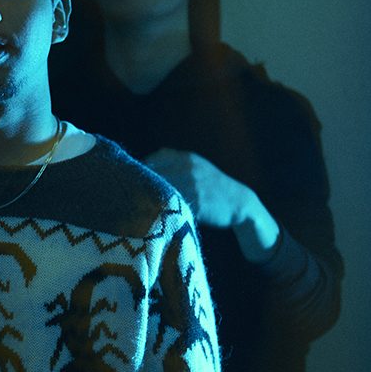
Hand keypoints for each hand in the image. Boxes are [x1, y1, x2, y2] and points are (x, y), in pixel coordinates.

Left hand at [145, 148, 278, 261]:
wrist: (240, 203)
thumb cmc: (212, 187)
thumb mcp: (195, 167)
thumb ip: (173, 165)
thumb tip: (142, 168)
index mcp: (185, 157)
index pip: (152, 159)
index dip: (140, 171)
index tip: (132, 181)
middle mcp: (188, 167)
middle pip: (153, 174)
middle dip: (141, 184)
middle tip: (130, 195)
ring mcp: (192, 183)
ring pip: (161, 189)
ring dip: (148, 197)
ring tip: (138, 206)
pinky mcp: (197, 201)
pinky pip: (173, 204)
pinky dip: (162, 208)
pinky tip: (155, 214)